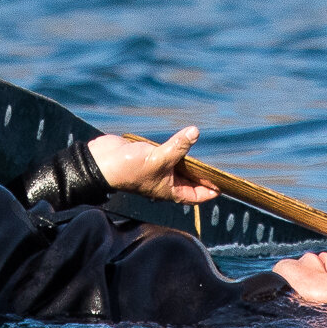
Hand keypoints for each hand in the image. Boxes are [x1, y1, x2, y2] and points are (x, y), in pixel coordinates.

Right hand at [85, 127, 218, 203]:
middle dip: (203, 173)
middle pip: (190, 180)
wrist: (102, 161)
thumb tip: (195, 132)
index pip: (196, 195)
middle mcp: (165, 182)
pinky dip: (176, 146)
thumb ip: (178, 146)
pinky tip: (184, 138)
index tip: (224, 184)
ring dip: (189, 158)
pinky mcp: (149, 156)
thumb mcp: (159, 158)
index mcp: (169, 190)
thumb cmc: (129, 168)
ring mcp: (157, 168)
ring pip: (179, 165)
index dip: (210, 190)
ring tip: (206, 149)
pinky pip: (168, 152)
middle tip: (219, 163)